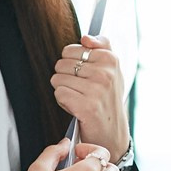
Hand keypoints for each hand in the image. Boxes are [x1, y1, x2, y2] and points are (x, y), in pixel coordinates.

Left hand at [51, 35, 128, 157]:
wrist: (112, 133)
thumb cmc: (107, 99)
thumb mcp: (112, 70)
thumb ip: (102, 46)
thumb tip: (85, 37)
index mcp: (111, 59)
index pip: (70, 50)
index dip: (72, 64)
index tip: (86, 76)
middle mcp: (106, 73)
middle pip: (61, 64)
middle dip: (66, 78)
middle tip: (82, 91)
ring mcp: (97, 89)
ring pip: (57, 79)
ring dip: (64, 91)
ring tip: (79, 99)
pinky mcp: (87, 106)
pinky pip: (59, 93)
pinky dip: (63, 102)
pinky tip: (76, 108)